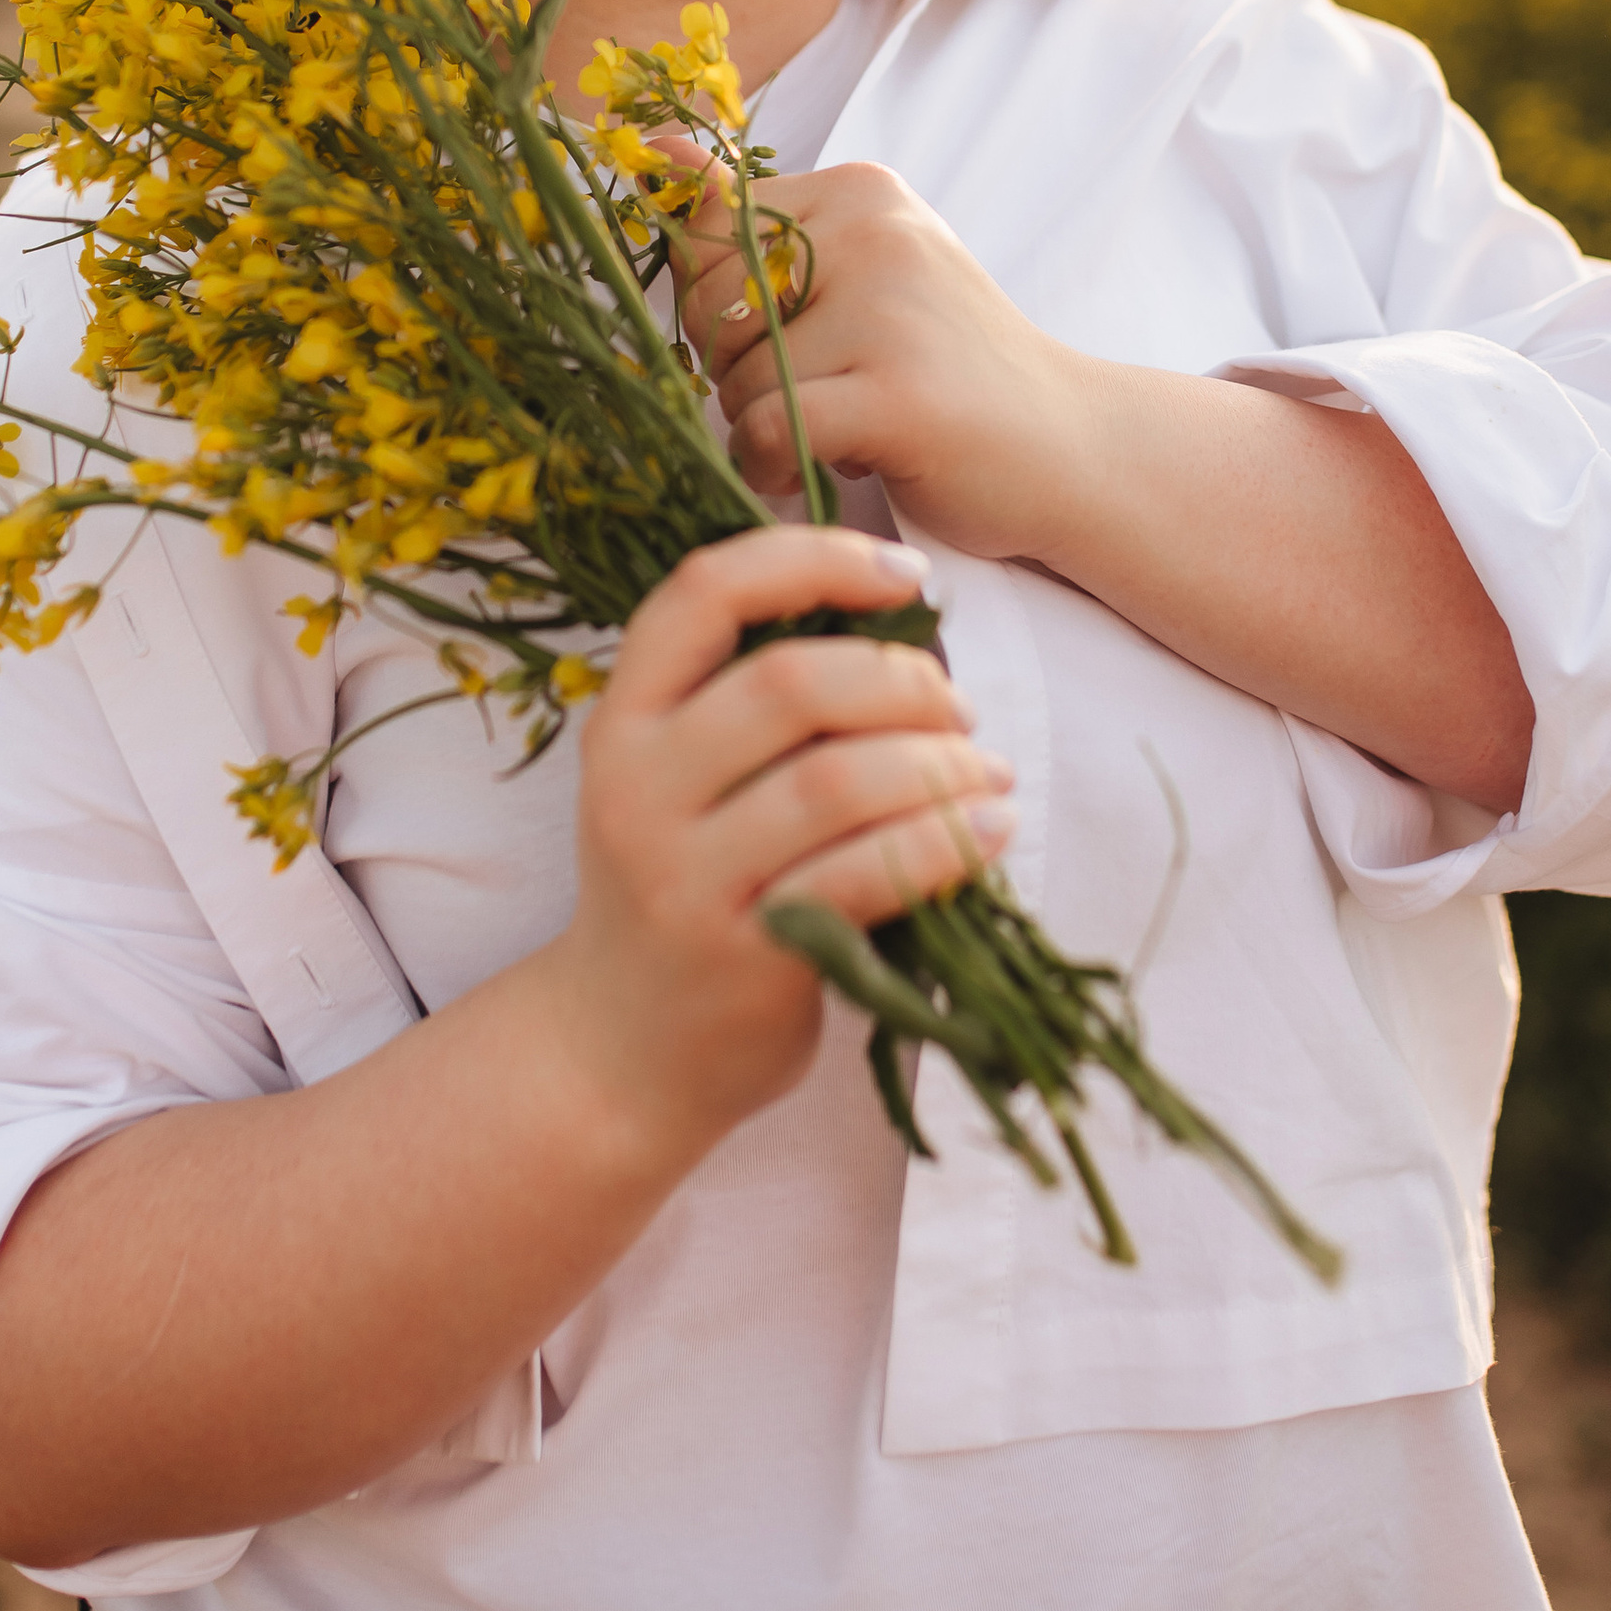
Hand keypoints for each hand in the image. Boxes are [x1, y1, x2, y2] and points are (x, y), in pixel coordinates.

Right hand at [539, 522, 1015, 1155]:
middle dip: (904, 682)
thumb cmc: (682, 890)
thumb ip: (750, 706)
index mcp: (624, 718)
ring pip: (837, 782)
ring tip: (990, 777)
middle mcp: (639, 787)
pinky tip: (992, 834)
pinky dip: (946, 844)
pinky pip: (865, 878)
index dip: (814, 557)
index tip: (907, 572)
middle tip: (961, 713)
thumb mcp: (675, 781)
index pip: (705, 592)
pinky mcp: (743, 956)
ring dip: (940, 768)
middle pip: (791, 684)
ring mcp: (685, 877)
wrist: (618, 1053)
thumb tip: (906, 629)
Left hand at [675, 163, 1084, 561]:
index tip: (789, 339)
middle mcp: (875, 233)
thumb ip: (760, 227)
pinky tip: (825, 469)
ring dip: (762, 429)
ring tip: (840, 430)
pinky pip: (768, 431)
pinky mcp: (897, 396)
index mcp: (860, 194)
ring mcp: (889, 311)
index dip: (719, 307)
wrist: (1073, 443)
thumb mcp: (863, 273)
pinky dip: (773, 468)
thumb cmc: (950, 365)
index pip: (708, 235)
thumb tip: (654, 147)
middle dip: (735, 369)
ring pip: (737, 378)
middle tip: (818, 393)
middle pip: (710, 305)